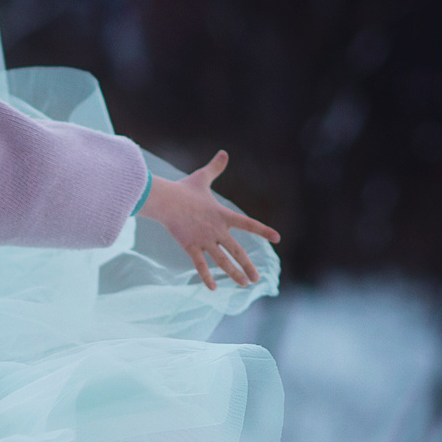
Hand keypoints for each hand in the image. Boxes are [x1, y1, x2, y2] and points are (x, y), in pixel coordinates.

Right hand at [143, 152, 280, 289]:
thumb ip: (215, 168)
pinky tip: (213, 289)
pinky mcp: (190, 246)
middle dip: (248, 266)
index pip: (248, 223)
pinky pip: (200, 265)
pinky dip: (207, 277)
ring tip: (244, 285)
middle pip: (237, 251)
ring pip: (222, 261)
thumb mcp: (202, 177)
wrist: (165, 199)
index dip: (263, 230)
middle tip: (257, 279)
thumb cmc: (183, 190)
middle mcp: (217, 229)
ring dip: (234, 274)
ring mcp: (204, 239)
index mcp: (223, 215)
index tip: (277, 238)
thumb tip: (224, 152)